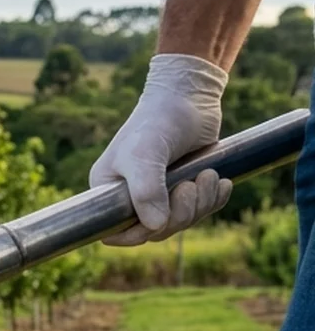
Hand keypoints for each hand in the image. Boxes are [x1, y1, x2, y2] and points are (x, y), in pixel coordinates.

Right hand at [92, 53, 233, 245]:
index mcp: (108, 191)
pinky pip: (199, 211)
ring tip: (210, 176)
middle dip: (180, 214)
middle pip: (154, 231)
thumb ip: (146, 190)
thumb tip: (155, 226)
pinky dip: (213, 200)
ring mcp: (158, 193)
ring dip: (201, 204)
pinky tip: (221, 182)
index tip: (161, 218)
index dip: (138, 234)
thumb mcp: (146, 153)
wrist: (189, 95)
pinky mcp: (184, 186)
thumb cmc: (158, 121)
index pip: (114, 232)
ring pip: (180, 222)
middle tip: (192, 186)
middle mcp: (129, 196)